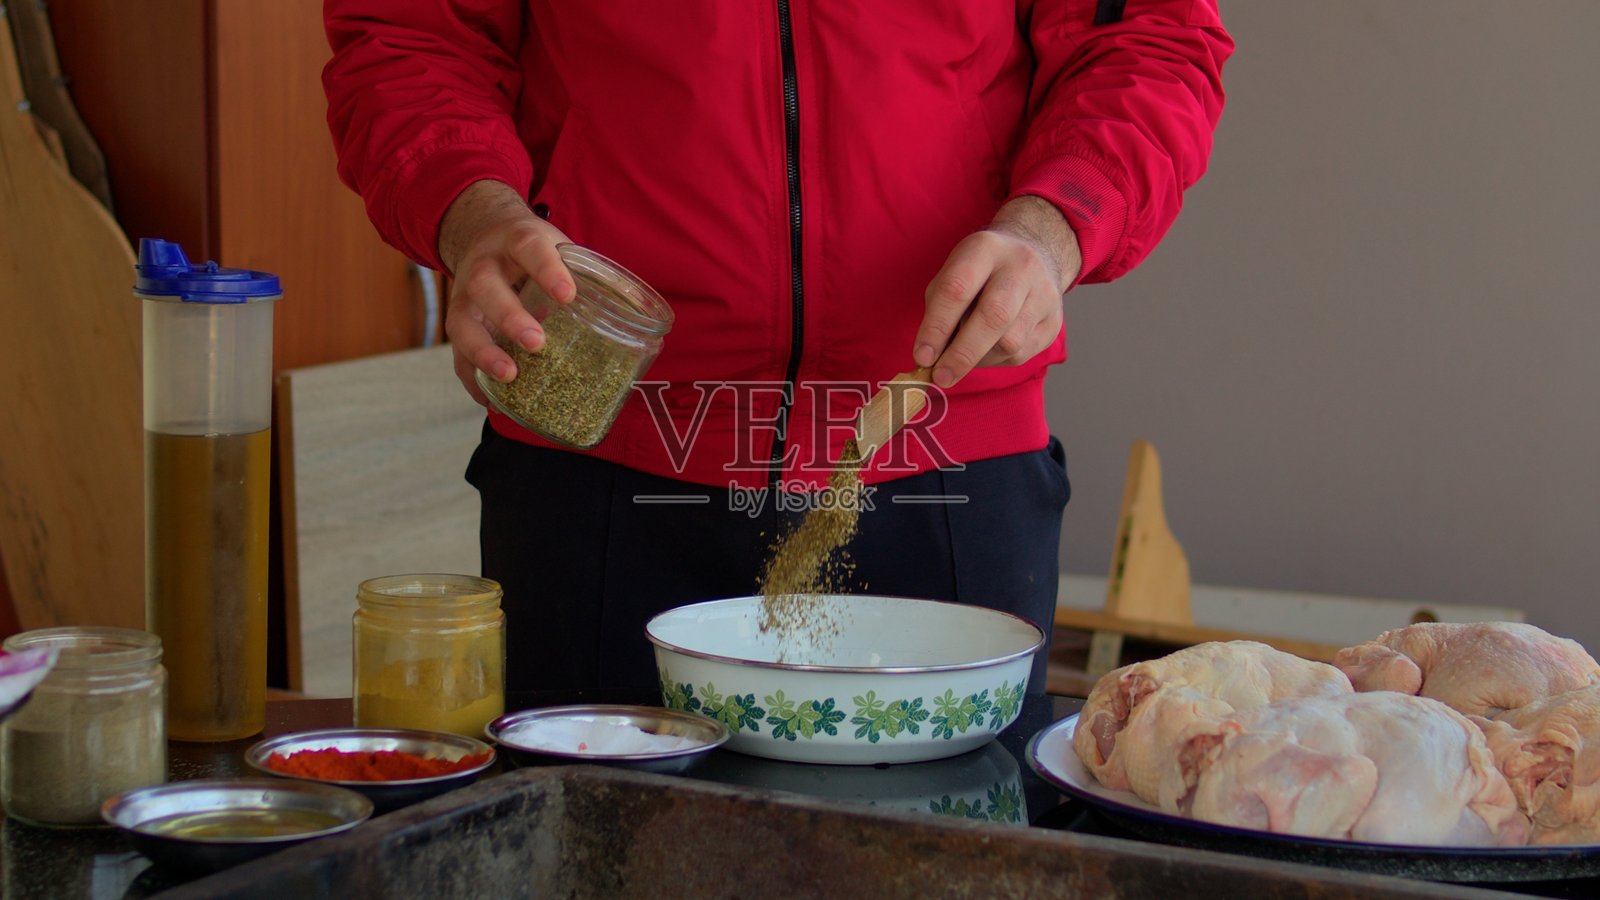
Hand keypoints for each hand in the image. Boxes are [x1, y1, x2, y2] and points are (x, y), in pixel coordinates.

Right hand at [439, 180, 574, 404]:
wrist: (485, 233)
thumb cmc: (535, 251)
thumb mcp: (560, 246)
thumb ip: (590, 274)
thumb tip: (639, 311)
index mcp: (516, 240)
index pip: (529, 248)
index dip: (548, 270)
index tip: (569, 295)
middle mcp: (483, 265)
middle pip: (487, 288)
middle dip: (509, 316)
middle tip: (537, 343)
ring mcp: (464, 295)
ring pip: (462, 324)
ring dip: (484, 353)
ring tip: (510, 376)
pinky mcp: (459, 324)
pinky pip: (457, 355)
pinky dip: (473, 380)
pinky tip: (493, 401)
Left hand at [914, 196, 1082, 387]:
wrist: (1036, 254)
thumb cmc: (981, 271)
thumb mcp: (952, 272)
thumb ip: (937, 310)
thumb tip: (929, 358)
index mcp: (985, 248)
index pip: (958, 289)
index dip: (937, 327)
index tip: (922, 356)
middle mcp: (1021, 267)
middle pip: (994, 316)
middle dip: (962, 353)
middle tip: (941, 377)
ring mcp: (1044, 294)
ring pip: (1010, 342)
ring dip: (978, 359)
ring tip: (962, 356)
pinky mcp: (1053, 322)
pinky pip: (1021, 354)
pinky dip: (995, 360)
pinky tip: (985, 350)